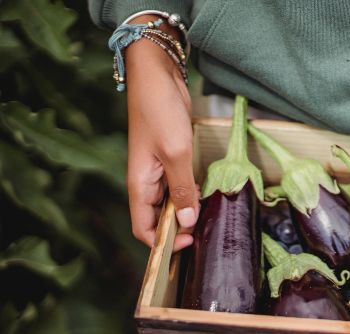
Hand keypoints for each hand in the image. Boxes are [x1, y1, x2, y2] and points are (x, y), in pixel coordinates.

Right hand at [125, 15, 197, 250]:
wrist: (157, 75)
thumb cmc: (160, 111)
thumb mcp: (175, 152)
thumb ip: (181, 189)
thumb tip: (185, 222)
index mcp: (139, 184)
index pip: (144, 229)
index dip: (163, 243)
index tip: (188, 243)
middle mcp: (146, 182)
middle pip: (158, 219)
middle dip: (177, 231)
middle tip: (204, 235)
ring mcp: (159, 170)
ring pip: (171, 203)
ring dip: (187, 213)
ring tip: (209, 220)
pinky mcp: (171, 159)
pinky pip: (179, 186)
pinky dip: (191, 194)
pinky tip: (207, 197)